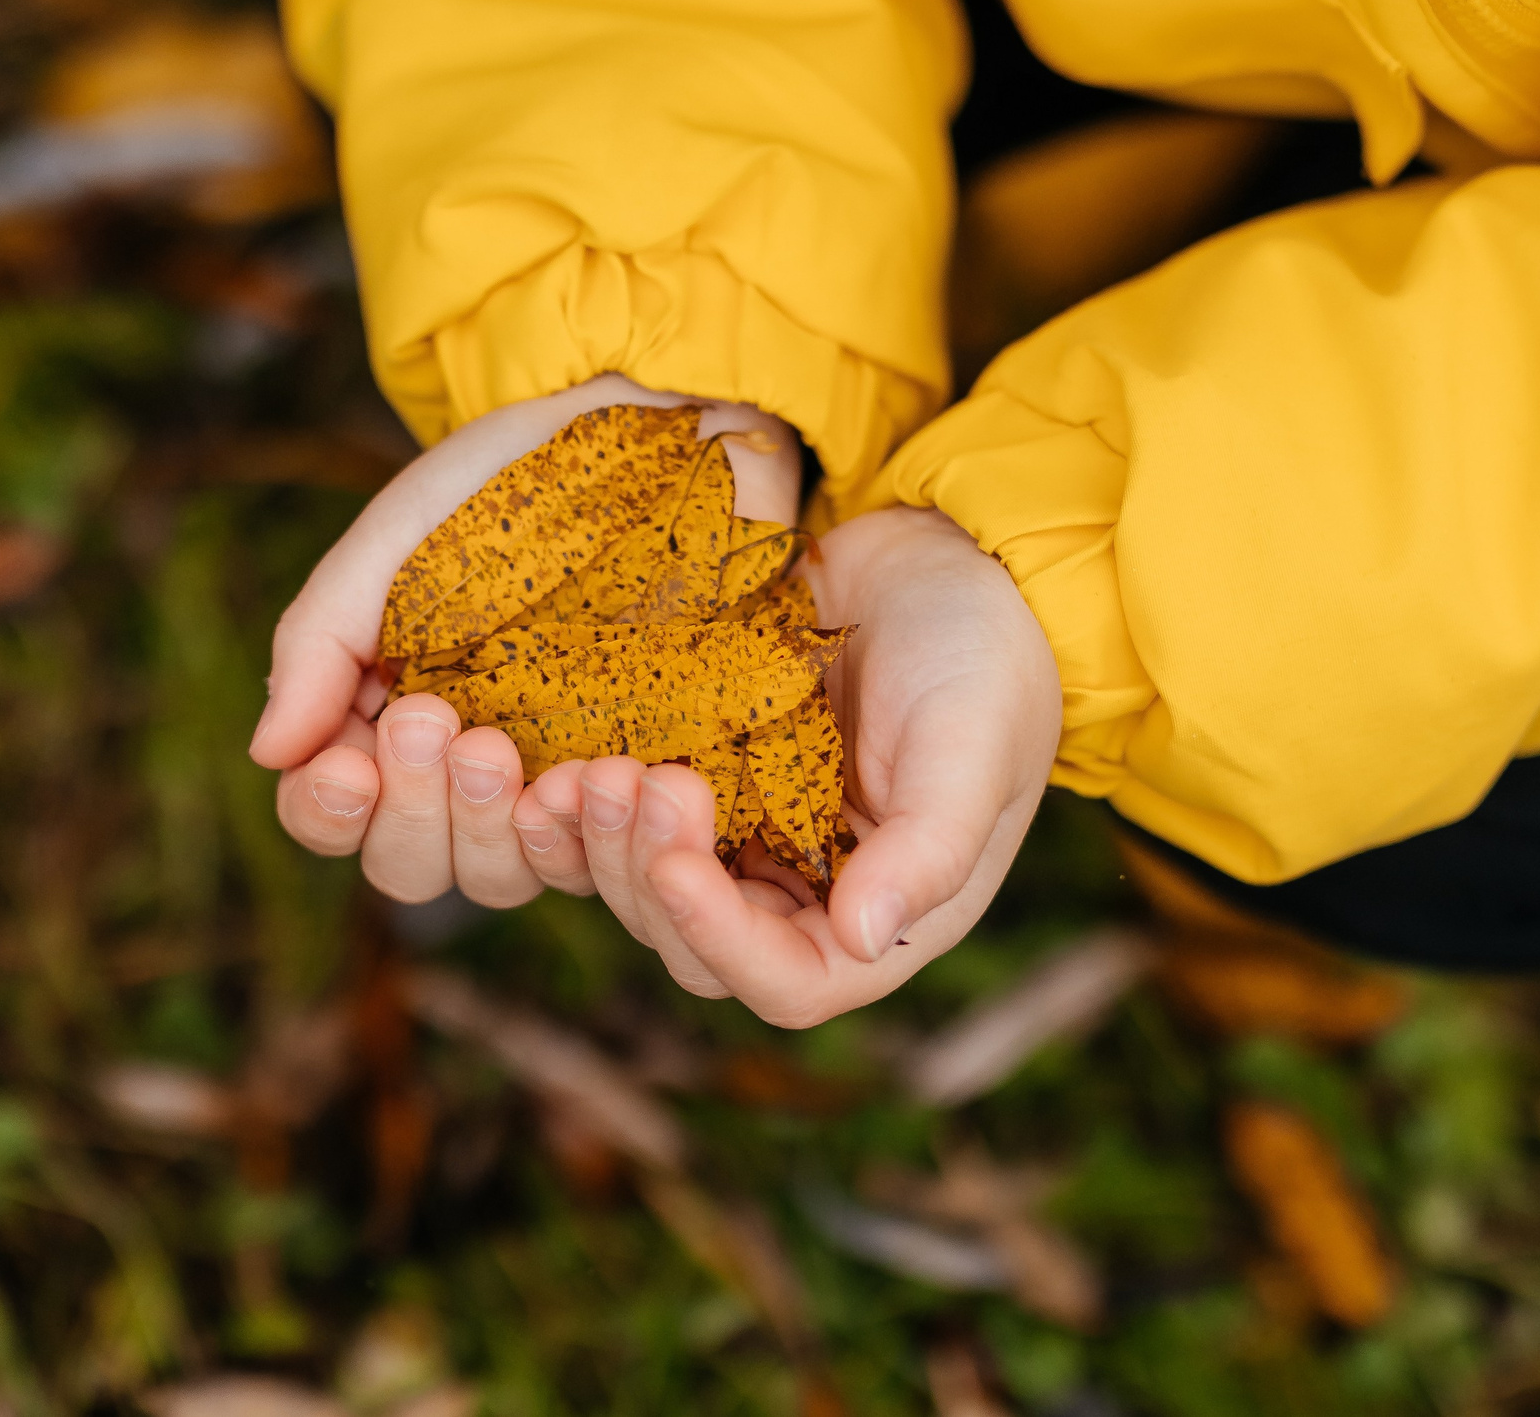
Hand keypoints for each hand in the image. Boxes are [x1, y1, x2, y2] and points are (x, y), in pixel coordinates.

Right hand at [248, 373, 798, 905]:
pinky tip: (594, 781)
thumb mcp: (396, 537)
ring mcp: (554, 778)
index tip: (349, 767)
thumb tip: (269, 753)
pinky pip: (606, 853)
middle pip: (411, 863)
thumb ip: (325, 637)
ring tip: (509, 756)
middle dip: (412, 814)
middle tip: (433, 722)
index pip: (336, 811)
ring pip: (500, 876)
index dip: (329, 811)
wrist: (649, 428)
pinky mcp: (636, 775)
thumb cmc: (508, 477)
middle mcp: (466, 766)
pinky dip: (588, 835)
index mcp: (391, 715)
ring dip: (493, 834)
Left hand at [534, 505, 1059, 1025]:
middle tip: (624, 779)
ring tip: (590, 769)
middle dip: (647, 876)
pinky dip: (584, 808)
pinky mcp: (706, 779)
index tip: (676, 866)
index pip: (790, 982)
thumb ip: (929, 849)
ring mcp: (748, 840)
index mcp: (882, 916)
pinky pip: (627, 821)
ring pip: (644, 890)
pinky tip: (555, 765)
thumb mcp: (970, 747)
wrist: (946, 556)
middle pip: (693, 945)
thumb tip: (863, 938)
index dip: (721, 942)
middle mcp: (807, 896)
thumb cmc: (984, 656)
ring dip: (601, 844)